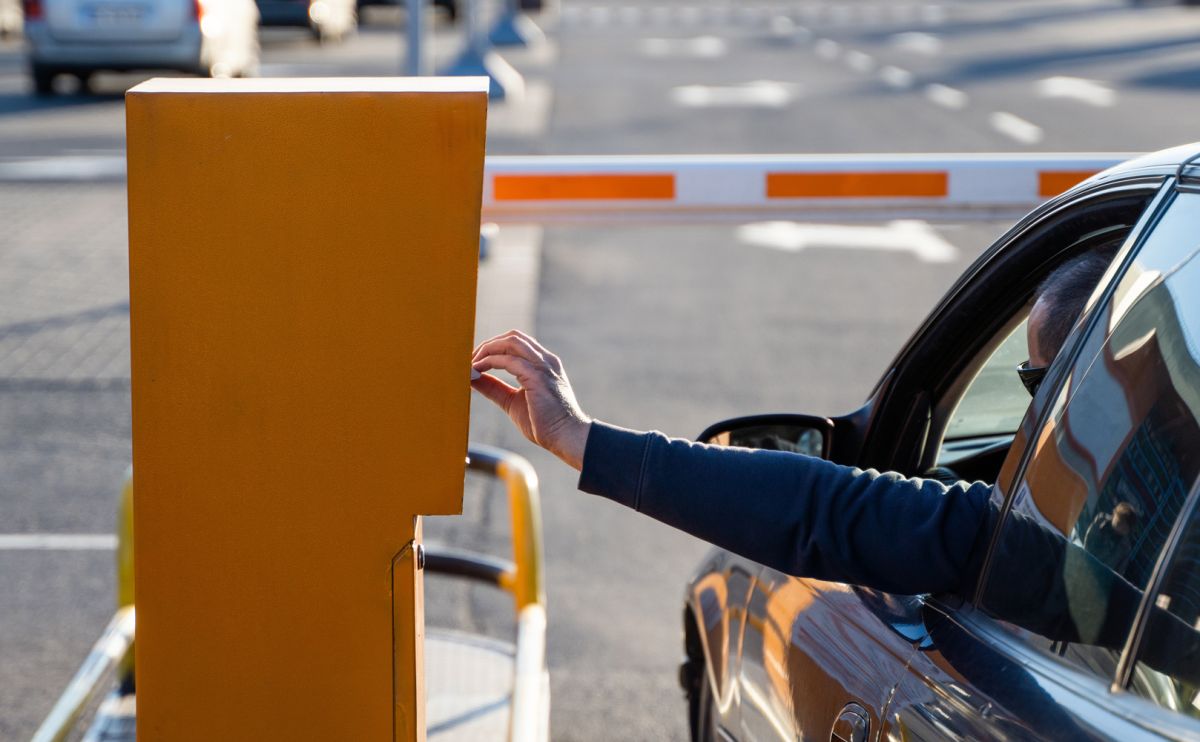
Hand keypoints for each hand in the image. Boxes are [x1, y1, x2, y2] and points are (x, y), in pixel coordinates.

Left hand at [471, 330, 591, 469]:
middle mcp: (545, 360)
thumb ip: (494, 388)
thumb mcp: (512, 401)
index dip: (494, 348)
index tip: (475, 361)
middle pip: (513, 336)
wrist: (565, 437)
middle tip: (470, 360)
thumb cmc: (544, 424)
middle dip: (488, 345)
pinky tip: (478, 371)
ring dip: (487, 350)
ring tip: (472, 364)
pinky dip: (489, 362)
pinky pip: (509, 361)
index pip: (517, 343)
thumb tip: (472, 377)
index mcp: (543, 364)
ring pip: (511, 342)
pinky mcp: (537, 377)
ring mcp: (543, 366)